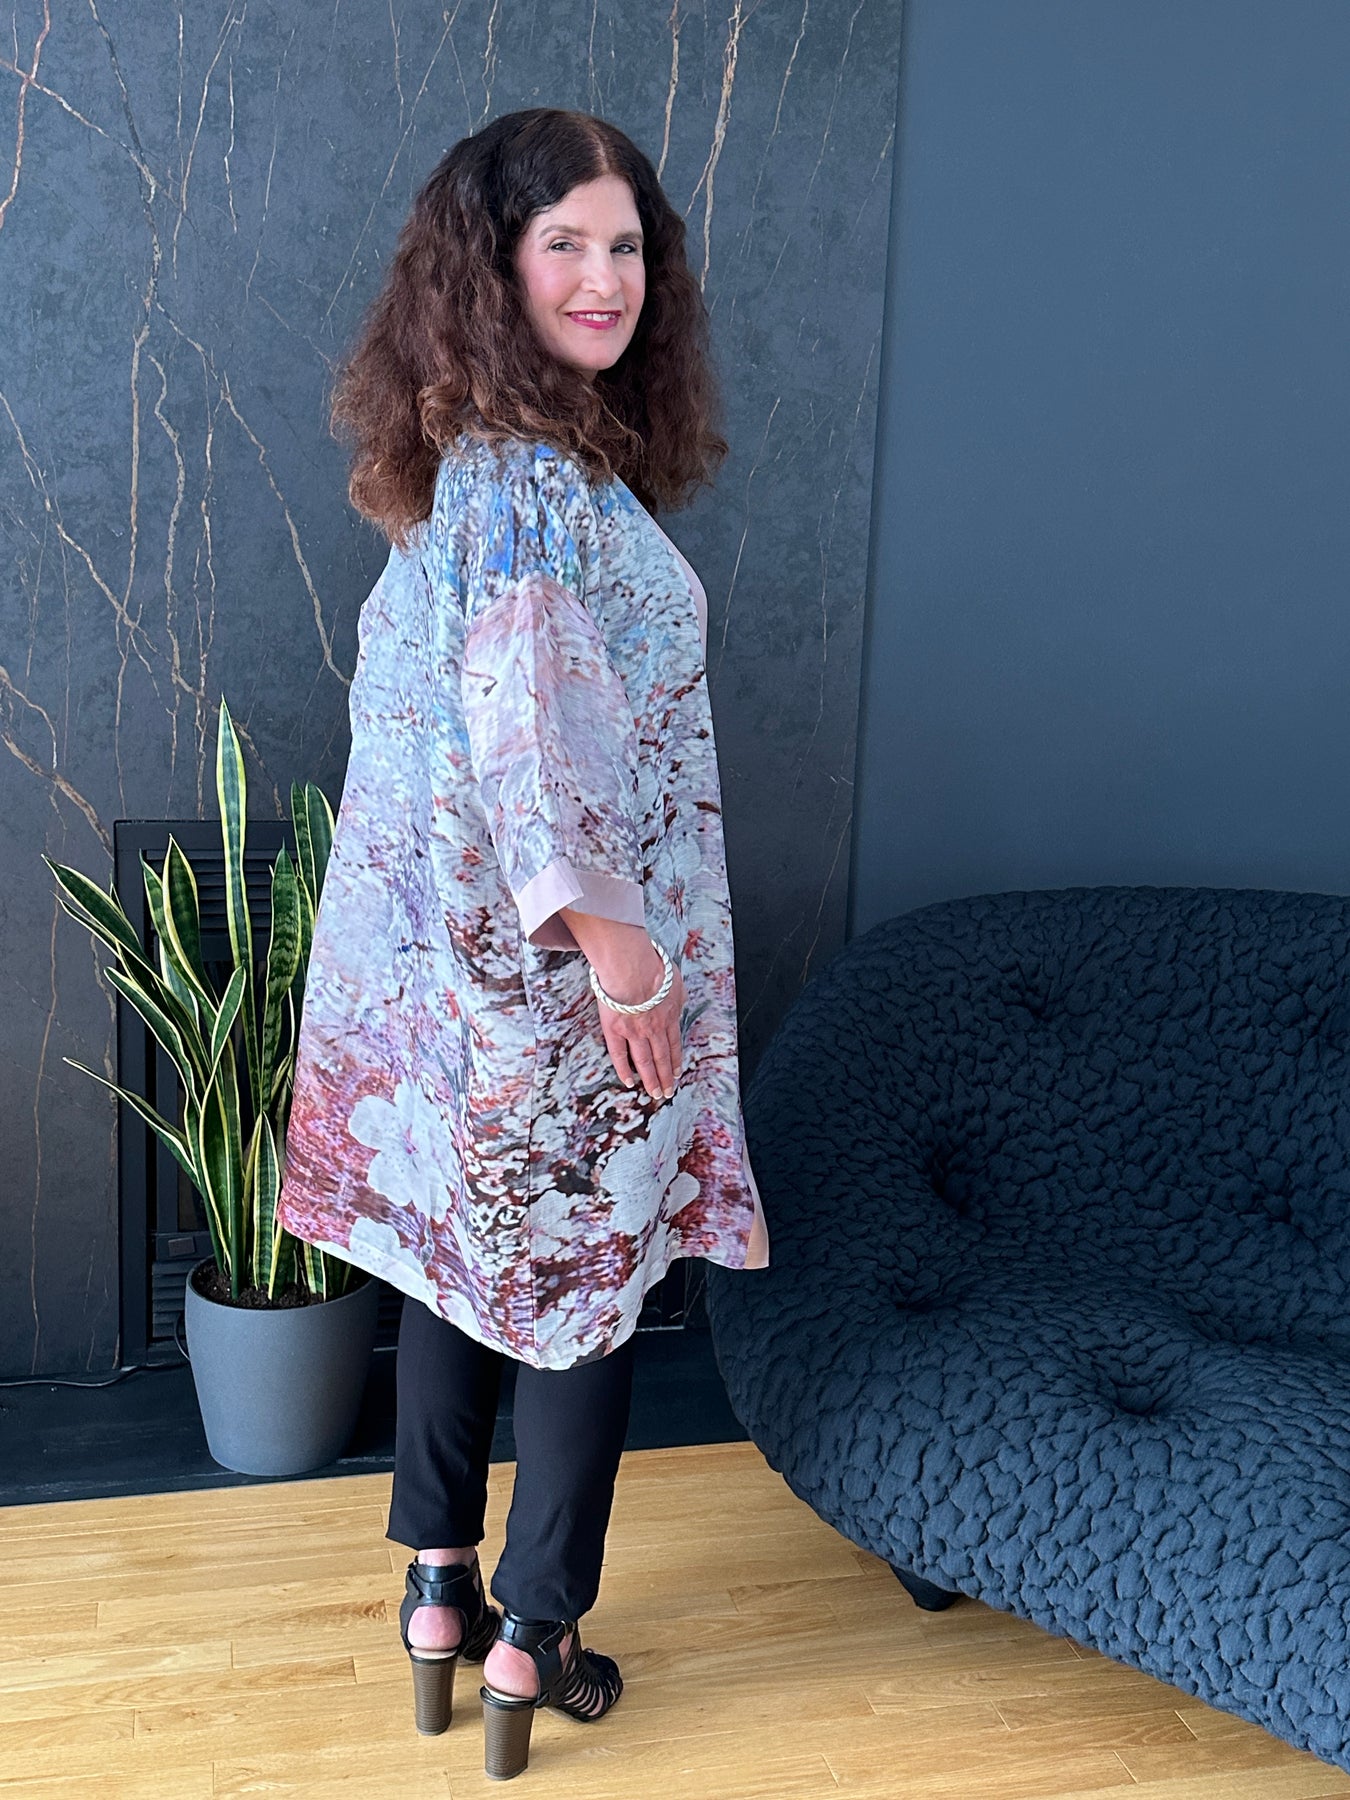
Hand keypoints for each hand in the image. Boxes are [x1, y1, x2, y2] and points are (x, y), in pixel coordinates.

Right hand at [594, 942, 684, 1101]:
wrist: (633, 966)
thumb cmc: (653, 967)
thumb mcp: (676, 981)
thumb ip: (678, 996)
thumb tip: (680, 1001)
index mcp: (669, 1016)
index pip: (674, 1043)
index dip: (676, 1060)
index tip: (678, 1073)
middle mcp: (655, 1028)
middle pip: (662, 1057)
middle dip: (666, 1077)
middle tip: (668, 1092)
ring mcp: (635, 1031)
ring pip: (645, 1061)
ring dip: (651, 1079)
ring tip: (654, 1094)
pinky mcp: (615, 1030)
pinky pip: (619, 1055)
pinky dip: (624, 1070)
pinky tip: (628, 1082)